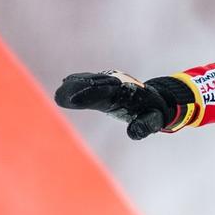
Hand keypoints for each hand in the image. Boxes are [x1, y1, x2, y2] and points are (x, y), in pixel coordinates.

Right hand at [55, 70, 174, 139]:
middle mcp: (117, 84)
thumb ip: (145, 125)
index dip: (91, 95)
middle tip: (60, 96)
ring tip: (59, 94)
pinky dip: (78, 82)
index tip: (75, 99)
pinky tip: (66, 82)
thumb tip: (133, 133)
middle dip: (79, 89)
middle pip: (96, 84)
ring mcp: (109, 82)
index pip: (107, 93)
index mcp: (128, 94)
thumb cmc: (152, 112)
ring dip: (76, 85)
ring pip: (91, 80)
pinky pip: (90, 81)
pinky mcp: (104, 84)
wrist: (154, 97)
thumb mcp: (154, 120)